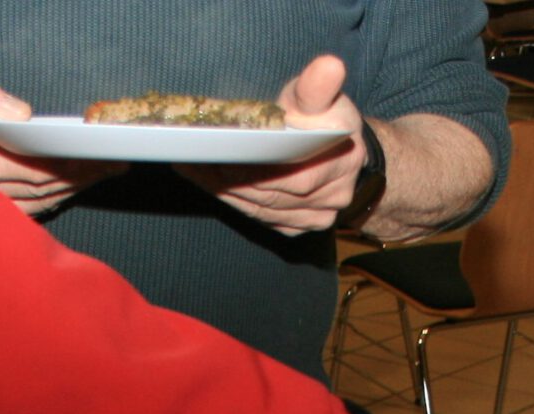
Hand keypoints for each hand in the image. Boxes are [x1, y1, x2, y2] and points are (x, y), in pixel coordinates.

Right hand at [0, 78, 121, 215]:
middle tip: (111, 159)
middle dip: (74, 172)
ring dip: (75, 186)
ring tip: (108, 168)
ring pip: (37, 200)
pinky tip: (85, 182)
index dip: (44, 164)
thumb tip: (24, 114)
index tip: (78, 155)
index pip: (6, 165)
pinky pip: (34, 209)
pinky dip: (62, 195)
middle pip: (32, 185)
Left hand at [176, 56, 362, 235]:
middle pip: (268, 193)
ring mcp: (315, 217)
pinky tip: (207, 183)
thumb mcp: (323, 96)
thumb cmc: (327, 117)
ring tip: (191, 168)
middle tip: (192, 157)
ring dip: (222, 190)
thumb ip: (317, 86)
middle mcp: (331, 197)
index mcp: (340, 162)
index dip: (251, 166)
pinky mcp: (298, 227)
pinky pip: (259, 218)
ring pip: (259, 208)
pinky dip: (232, 201)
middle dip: (227, 176)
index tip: (218, 151)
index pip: (288, 175)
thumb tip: (329, 65)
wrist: (342, 149)